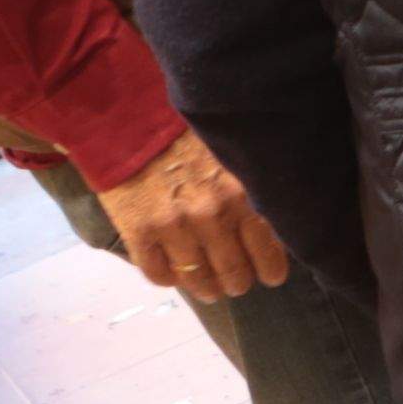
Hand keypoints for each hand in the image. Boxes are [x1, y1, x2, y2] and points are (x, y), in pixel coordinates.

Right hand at [108, 131, 290, 303]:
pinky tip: (174, 272)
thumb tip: (273, 225)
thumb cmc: (187, 131)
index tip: (271, 275)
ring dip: (206, 288)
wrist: (129, 115)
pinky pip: (158, 273)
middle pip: (234, 273)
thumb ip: (252, 187)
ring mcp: (174, 226)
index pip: (268, 251)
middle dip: (238, 282)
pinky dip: (169, 278)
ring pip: (198, 279)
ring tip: (209, 288)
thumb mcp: (233, 153)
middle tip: (238, 283)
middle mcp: (212, 215)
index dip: (271, 269)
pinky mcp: (138, 231)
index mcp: (242, 192)